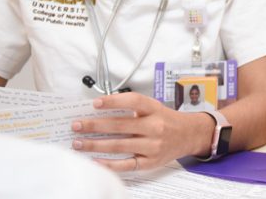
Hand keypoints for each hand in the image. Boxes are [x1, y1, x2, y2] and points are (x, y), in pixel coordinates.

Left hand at [71, 92, 212, 171]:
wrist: (189, 135)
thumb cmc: (167, 120)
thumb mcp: (154, 107)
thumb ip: (132, 108)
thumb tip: (99, 111)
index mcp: (155, 109)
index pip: (133, 101)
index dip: (113, 101)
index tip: (95, 103)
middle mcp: (154, 127)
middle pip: (120, 125)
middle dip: (94, 126)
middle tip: (76, 125)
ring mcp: (152, 146)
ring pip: (119, 145)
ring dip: (95, 145)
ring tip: (78, 143)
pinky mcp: (150, 162)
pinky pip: (126, 165)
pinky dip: (108, 164)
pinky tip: (94, 161)